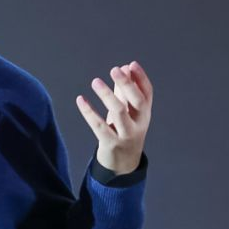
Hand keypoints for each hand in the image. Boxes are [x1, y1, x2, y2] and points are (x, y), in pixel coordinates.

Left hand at [75, 60, 152, 174]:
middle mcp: (139, 123)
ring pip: (119, 112)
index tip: (131, 64)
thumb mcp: (128, 112)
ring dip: (107, 95)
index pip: (147, 93)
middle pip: (137, 101)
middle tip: (115, 69)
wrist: (124, 164)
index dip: (141, 78)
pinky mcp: (111, 143)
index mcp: (145, 114)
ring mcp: (126, 134)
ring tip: (95, 81)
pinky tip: (80, 99)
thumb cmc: (125, 131)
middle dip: (127, 84)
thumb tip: (124, 67)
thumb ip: (125, 91)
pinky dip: (89, 112)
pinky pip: (99, 126)